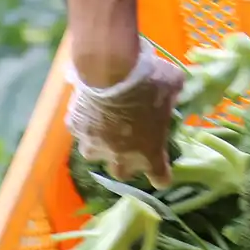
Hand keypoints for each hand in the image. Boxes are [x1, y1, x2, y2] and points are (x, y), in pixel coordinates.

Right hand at [66, 40, 186, 187]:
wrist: (110, 70)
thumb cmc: (149, 82)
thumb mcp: (173, 86)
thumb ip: (174, 97)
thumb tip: (173, 93)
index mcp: (149, 152)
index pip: (159, 178)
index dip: (161, 174)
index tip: (161, 168)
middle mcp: (119, 156)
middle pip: (122, 172)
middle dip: (126, 161)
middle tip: (130, 143)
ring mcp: (93, 144)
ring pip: (95, 153)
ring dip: (101, 144)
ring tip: (104, 126)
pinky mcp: (75, 129)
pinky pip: (80, 131)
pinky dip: (85, 122)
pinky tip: (89, 109)